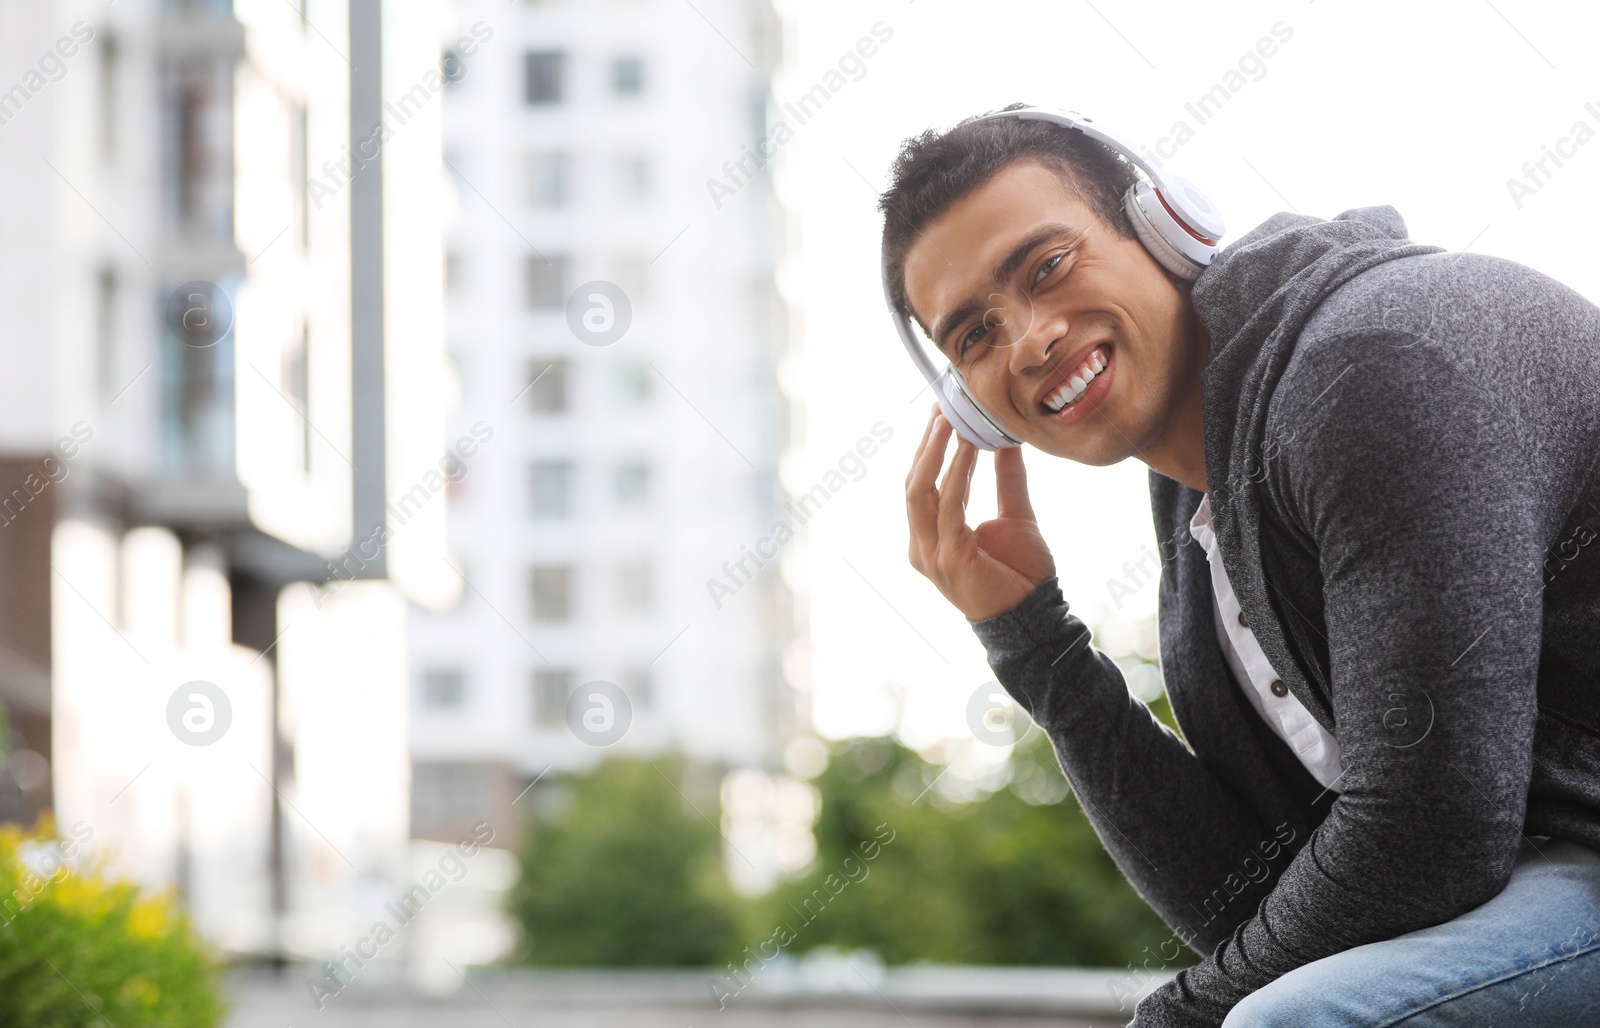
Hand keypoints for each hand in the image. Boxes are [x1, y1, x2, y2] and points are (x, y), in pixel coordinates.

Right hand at [906, 405, 1055, 621]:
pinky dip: (958, 475)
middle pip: (913, 484)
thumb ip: (1008, 480)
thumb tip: (1006, 440)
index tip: (940, 414)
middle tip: (940, 408)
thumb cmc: (1021, 573)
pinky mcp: (949, 559)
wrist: (1034, 616)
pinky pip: (949, 508)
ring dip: (934, 453)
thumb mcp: (1016, 515)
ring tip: (948, 421)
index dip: (928, 449)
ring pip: (921, 492)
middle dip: (926, 444)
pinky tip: (969, 450)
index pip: (920, 485)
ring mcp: (931, 554)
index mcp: (931, 536)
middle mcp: (922, 545)